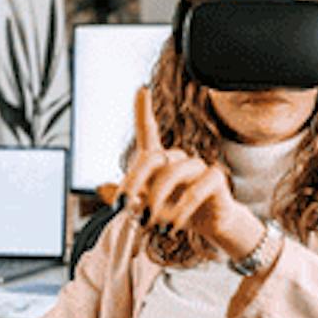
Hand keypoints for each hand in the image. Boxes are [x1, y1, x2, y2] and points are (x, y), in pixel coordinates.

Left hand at [117, 87, 264, 260]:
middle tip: (124, 207)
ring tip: (151, 224)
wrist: (211, 228)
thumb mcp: (148, 208)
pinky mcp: (216, 180)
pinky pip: (195, 191)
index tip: (142, 89)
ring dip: (156, 200)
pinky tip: (172, 228)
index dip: (144, 110)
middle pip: (153, 157)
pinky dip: (179, 211)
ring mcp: (199, 166)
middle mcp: (179, 158)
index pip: (150, 131)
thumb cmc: (177, 213)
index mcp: (161, 161)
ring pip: (172, 173)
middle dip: (134, 181)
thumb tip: (102, 187)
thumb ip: (128, 198)